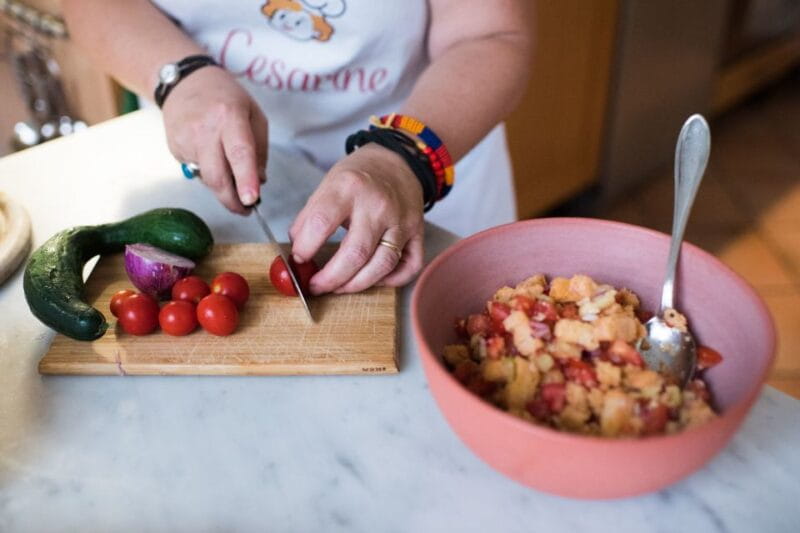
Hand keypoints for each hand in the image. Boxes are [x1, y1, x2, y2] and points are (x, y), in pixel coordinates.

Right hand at [162, 67, 266, 213]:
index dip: (245, 179)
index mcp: (229, 117)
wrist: (185, 83)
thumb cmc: (226, 98)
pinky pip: (196, 172)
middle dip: (232, 200)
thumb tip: (259, 182)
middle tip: (246, 209)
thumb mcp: (254, 116)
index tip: (252, 199)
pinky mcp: (175, 149)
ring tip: (232, 176)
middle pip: (217, 177)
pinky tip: (211, 155)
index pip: (239, 153)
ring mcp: (186, 140)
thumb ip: (259, 151)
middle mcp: (205, 129)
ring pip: (207, 179)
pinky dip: (208, 173)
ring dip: (222, 187)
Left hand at [289, 143, 425, 293]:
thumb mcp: (327, 185)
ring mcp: (402, 221)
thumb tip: (298, 254)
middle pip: (355, 254)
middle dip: (330, 279)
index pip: (322, 224)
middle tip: (316, 286)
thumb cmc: (359, 177)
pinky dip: (391, 281)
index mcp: (349, 187)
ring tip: (339, 287)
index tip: (298, 259)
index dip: (305, 248)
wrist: (398, 161)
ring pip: (382, 265)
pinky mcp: (418, 232)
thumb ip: (310, 218)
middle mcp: (378, 205)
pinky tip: (372, 279)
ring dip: (357, 285)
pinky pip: (409, 267)